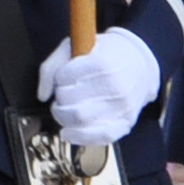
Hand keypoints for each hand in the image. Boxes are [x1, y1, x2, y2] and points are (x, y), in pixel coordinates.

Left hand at [36, 27, 162, 144]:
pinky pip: (98, 137)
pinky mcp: (124, 124)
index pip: (63, 77)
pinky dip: (77, 137)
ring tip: (67, 109)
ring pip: (78, 120)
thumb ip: (52, 66)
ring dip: (63, 116)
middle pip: (68, 100)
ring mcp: (121, 108)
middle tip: (65, 94)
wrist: (141, 66)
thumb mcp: (77, 47)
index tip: (64, 77)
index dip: (58, 79)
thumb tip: (43, 94)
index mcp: (103, 63)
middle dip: (60, 98)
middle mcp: (114, 86)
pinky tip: (68, 131)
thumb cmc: (107, 56)